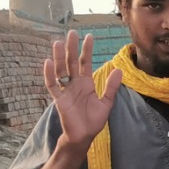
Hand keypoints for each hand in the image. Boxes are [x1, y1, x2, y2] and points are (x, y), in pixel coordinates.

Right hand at [44, 31, 122, 153]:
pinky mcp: (59, 99)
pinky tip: (48, 62)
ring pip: (61, 70)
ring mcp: (66, 90)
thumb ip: (111, 87)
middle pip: (71, 62)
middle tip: (71, 33)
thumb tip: (119, 70)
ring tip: (58, 43)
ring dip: (59, 57)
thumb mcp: (106, 102)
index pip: (85, 63)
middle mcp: (74, 84)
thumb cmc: (94, 120)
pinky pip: (52, 85)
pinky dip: (49, 74)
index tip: (89, 37)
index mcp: (86, 83)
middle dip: (71, 48)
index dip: (86, 50)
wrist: (84, 136)